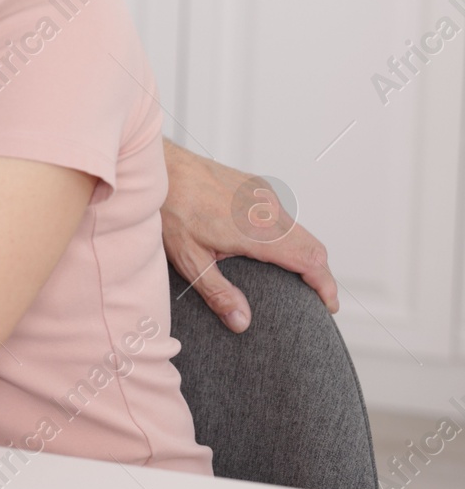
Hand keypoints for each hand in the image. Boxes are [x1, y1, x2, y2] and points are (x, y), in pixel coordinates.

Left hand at [161, 139, 339, 331]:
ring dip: (305, 253)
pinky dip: (289, 234)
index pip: (310, 260)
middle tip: (316, 298)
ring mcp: (263, 193)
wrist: (160, 167)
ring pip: (300, 228)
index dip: (325, 286)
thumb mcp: (189, 259)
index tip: (328, 306)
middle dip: (320, 274)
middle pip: (313, 246)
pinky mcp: (255, 185)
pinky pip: (283, 213)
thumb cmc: (170, 209)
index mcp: (258, 231)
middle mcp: (268, 209)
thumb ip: (218, 292)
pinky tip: (271, 247)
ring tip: (296, 277)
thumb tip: (241, 322)